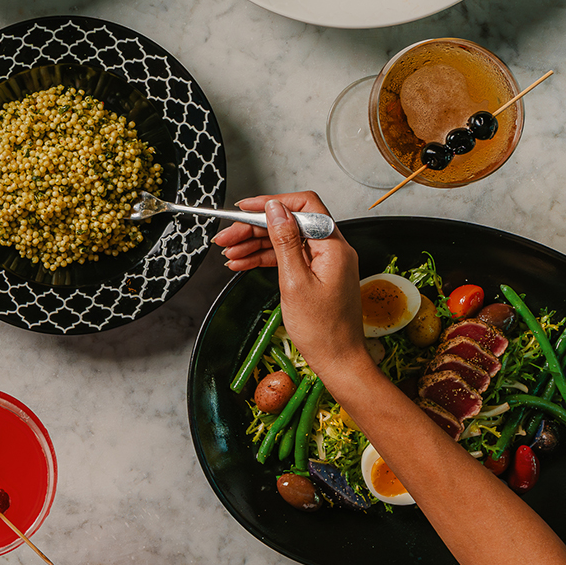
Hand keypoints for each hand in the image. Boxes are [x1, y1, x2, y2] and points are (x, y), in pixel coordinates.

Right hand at [212, 192, 367, 379]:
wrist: (338, 361)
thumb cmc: (322, 331)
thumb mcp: (294, 282)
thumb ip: (285, 242)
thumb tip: (275, 209)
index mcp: (333, 246)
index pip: (303, 206)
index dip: (272, 203)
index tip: (245, 209)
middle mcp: (332, 249)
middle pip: (289, 224)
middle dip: (255, 228)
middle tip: (227, 238)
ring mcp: (324, 262)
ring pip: (285, 241)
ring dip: (255, 245)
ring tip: (229, 254)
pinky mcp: (316, 274)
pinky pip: (288, 258)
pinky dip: (265, 259)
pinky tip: (242, 263)